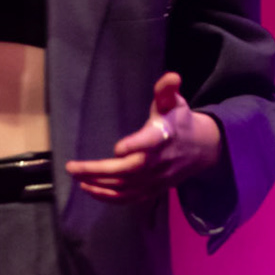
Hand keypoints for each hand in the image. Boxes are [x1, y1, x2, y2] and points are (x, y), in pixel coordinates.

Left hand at [65, 73, 222, 202]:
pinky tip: (89, 189)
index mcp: (164, 136)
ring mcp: (155, 178)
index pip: (150, 143)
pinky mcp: (152, 189)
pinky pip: (129, 198)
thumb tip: (171, 76)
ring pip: (125, 187)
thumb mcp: (174, 102)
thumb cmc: (179, 122)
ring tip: (76, 176)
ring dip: (98, 184)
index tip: (118, 147)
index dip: (135, 146)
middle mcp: (159, 161)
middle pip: (129, 170)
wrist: (201, 149)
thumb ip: (167, 90)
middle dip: (99, 170)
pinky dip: (108, 197)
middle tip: (72, 167)